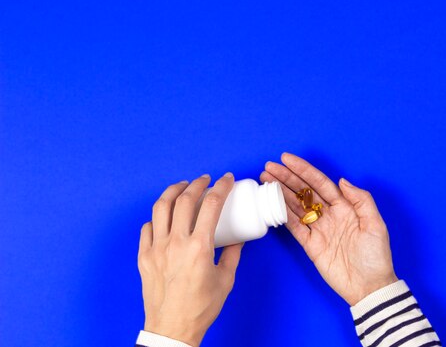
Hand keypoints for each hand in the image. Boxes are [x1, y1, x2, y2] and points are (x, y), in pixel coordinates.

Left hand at [138, 173, 243, 346]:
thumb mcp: (225, 279)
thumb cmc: (200, 308)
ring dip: (173, 191)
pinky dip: (156, 217)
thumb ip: (232, 254)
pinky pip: (147, 228)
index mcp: (199, 247)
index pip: (211, 205)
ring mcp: (156, 249)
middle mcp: (176, 243)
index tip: (226, 179)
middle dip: (197, 184)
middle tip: (206, 180)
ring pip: (161, 208)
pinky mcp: (144, 257)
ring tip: (182, 186)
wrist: (172, 328)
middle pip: (184, 199)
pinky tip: (164, 216)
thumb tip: (238, 237)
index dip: (221, 187)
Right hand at [260, 153, 397, 305]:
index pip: (320, 183)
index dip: (303, 170)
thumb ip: (361, 200)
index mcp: (345, 206)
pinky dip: (282, 215)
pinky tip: (271, 203)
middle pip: (303, 191)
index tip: (287, 159)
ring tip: (265, 180)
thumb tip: (342, 181)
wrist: (369, 287)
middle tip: (269, 167)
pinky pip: (294, 227)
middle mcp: (329, 214)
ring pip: (295, 206)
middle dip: (286, 178)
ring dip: (280, 193)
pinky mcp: (311, 246)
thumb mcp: (376, 224)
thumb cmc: (376, 256)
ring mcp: (318, 229)